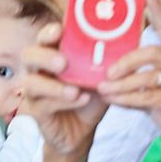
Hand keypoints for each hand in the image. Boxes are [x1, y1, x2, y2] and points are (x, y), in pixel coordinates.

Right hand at [19, 23, 109, 160]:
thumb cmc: (89, 97)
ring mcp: (34, 91)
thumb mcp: (101, 77)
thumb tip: (132, 42)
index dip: (48, 33)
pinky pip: (43, 105)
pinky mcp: (36, 111)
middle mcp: (38, 70)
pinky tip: (81, 100)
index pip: (44, 38)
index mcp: (52, 54)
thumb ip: (109, 61)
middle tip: (63, 62)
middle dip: (44, 56)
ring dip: (54, 86)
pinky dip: (64, 102)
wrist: (82, 131)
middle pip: (28, 55)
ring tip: (74, 90)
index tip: (59, 30)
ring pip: (31, 83)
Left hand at [98, 0, 160, 158]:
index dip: (160, 11)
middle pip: (153, 52)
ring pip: (148, 76)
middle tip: (107, 71)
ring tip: (103, 88)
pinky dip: (127, 97)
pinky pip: (149, 95)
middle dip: (126, 61)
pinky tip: (114, 100)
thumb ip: (143, 85)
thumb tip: (113, 81)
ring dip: (121, 83)